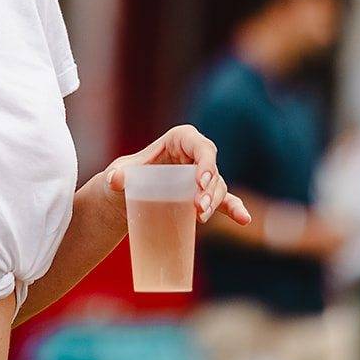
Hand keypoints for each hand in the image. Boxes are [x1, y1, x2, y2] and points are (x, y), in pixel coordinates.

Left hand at [104, 124, 251, 224]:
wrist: (125, 197)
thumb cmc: (125, 177)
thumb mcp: (119, 172)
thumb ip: (117, 174)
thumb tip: (116, 180)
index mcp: (179, 139)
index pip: (200, 146)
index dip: (206, 161)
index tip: (200, 181)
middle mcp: (194, 154)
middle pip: (211, 168)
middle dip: (210, 187)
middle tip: (199, 207)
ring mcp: (201, 175)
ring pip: (218, 186)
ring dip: (215, 201)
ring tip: (201, 216)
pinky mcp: (204, 195)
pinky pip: (225, 201)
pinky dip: (234, 209)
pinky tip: (243, 219)